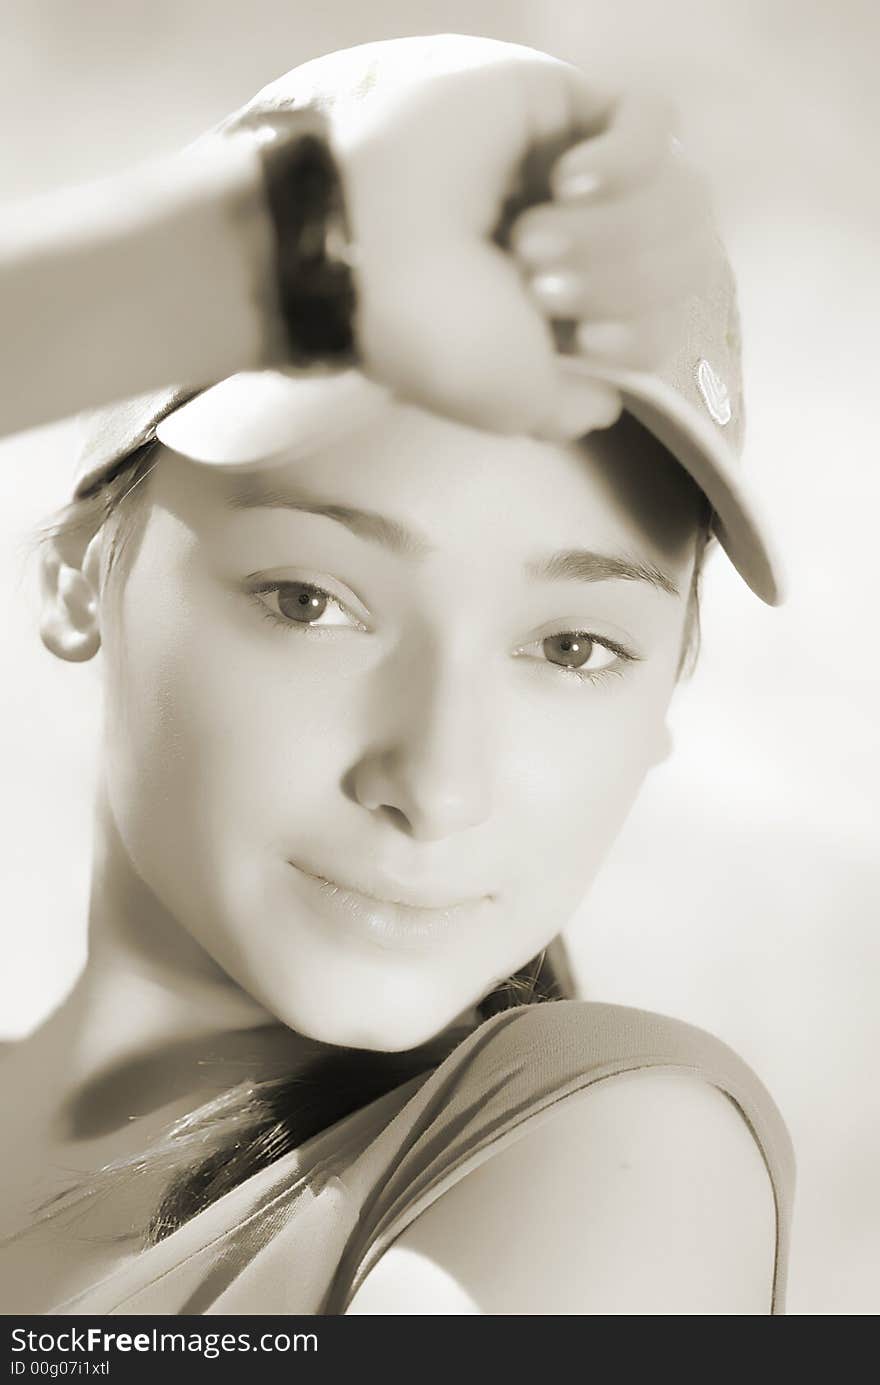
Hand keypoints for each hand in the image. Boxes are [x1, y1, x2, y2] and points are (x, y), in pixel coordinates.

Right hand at [334, 38, 713, 441]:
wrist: (365, 256)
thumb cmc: (432, 336)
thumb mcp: (514, 402)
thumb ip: (571, 407)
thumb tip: (612, 401)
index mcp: (575, 311)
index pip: (669, 313)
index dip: (645, 330)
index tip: (585, 341)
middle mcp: (585, 240)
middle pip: (684, 252)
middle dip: (621, 279)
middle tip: (537, 286)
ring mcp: (576, 168)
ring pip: (675, 188)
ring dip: (611, 228)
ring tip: (528, 238)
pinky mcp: (562, 102)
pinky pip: (653, 117)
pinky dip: (627, 158)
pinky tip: (567, 179)